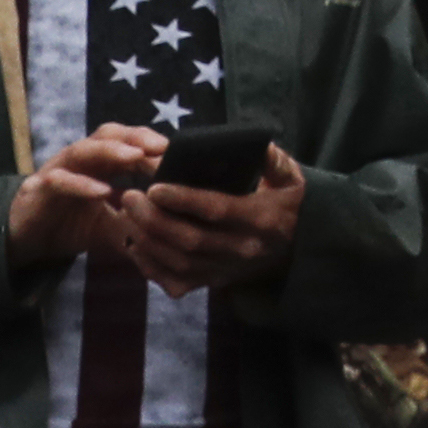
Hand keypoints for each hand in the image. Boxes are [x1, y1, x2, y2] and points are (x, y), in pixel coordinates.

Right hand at [9, 129, 161, 276]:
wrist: (26, 241)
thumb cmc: (70, 225)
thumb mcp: (109, 229)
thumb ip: (135, 227)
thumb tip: (173, 239)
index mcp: (101, 164)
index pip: (129, 142)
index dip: (153, 144)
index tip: (180, 154)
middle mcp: (81, 160)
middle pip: (109, 135)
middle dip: (137, 137)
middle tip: (163, 148)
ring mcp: (59, 170)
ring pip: (83, 149)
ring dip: (111, 150)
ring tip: (136, 156)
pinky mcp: (39, 188)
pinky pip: (60, 180)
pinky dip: (82, 184)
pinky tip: (103, 192)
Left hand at [125, 145, 303, 296]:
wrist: (299, 247)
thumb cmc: (288, 203)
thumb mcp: (291, 177)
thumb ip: (273, 161)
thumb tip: (257, 144)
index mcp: (261, 219)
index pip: (217, 210)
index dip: (184, 200)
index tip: (155, 187)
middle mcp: (243, 249)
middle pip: (191, 240)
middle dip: (155, 220)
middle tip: (130, 197)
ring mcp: (227, 270)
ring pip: (180, 262)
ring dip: (148, 241)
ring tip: (127, 215)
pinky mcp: (215, 282)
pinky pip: (177, 281)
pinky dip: (151, 267)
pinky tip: (135, 245)